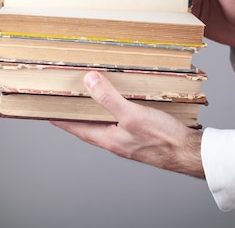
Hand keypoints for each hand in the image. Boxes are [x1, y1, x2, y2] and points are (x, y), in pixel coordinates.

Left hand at [52, 71, 204, 177]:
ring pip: (104, 121)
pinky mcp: (140, 133)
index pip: (74, 127)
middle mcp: (114, 139)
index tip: (44, 109)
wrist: (189, 153)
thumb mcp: (133, 115)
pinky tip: (120, 99)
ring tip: (89, 93)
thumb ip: (110, 99)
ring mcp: (127, 138)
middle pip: (87, 124)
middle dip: (76, 110)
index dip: (59, 117)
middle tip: (66, 96)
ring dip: (96, 108)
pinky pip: (120, 118)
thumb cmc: (162, 139)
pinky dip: (115, 107)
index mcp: (107, 138)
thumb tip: (89, 81)